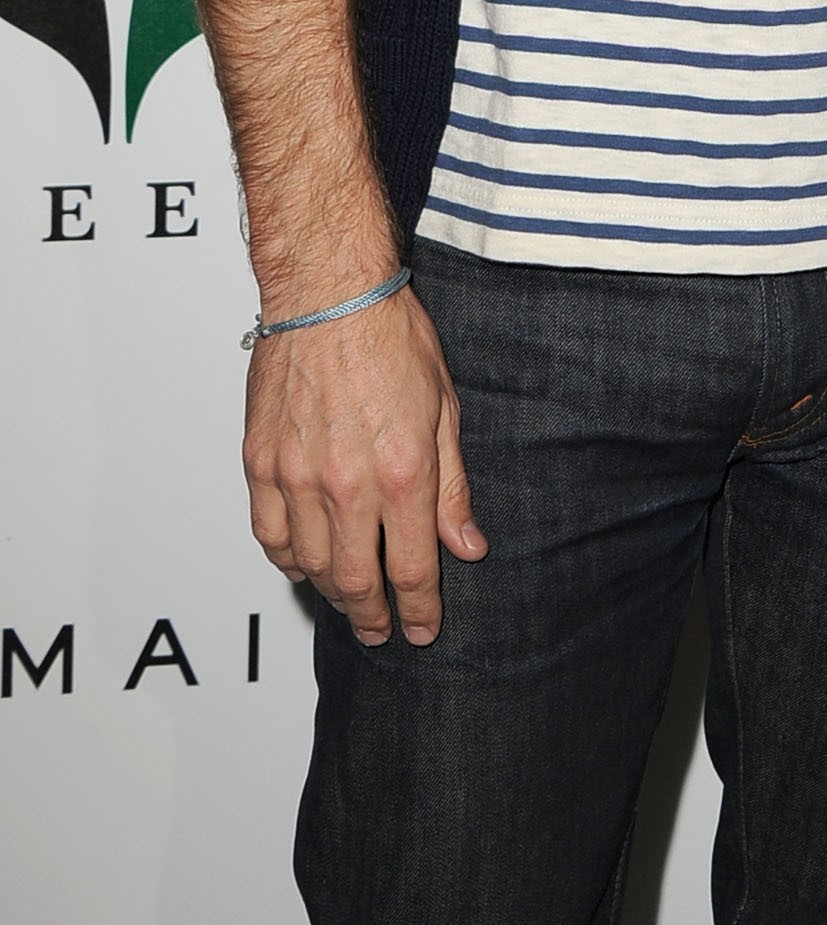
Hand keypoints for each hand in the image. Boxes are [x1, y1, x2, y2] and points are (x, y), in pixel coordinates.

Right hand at [243, 282, 484, 647]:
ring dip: (333, 593)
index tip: (423, 630)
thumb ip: (452, 487)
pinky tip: (305, 563)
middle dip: (374, 617)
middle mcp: (346, 483)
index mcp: (402, 472)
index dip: (420, 610)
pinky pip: (270, 536)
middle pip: (357, 582)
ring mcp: (296, 477)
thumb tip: (468, 546)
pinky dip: (288, 559)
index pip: (414, 569)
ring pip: (311, 567)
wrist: (329, 293)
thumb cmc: (392, 337)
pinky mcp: (260, 463)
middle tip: (384, 631)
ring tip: (351, 599)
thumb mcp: (445, 409)